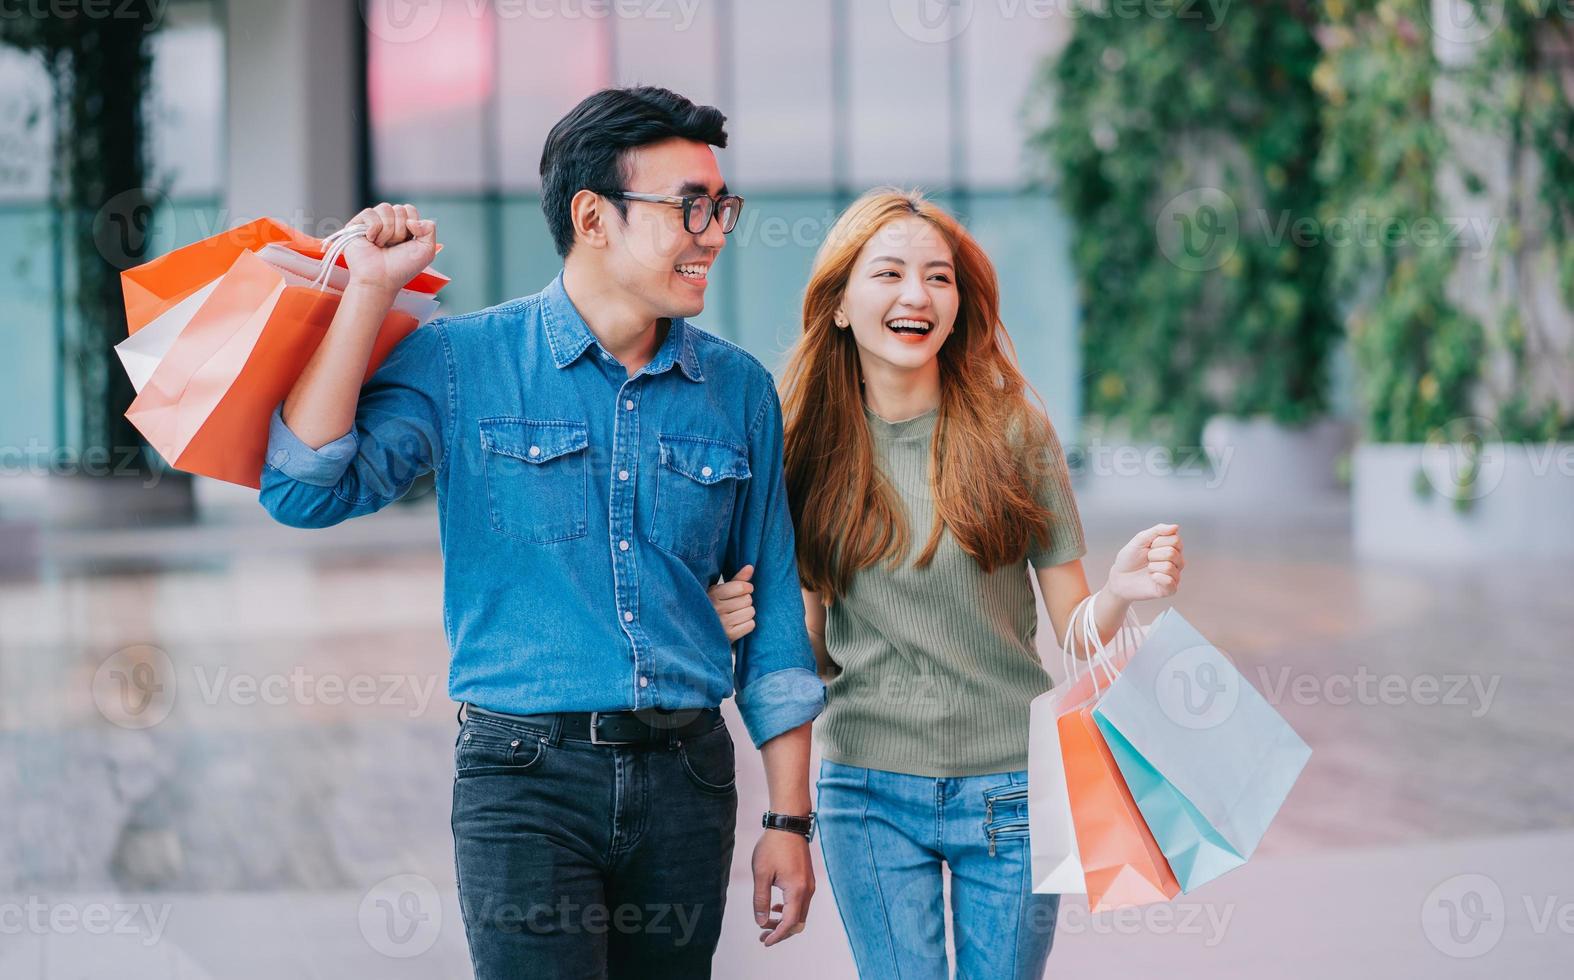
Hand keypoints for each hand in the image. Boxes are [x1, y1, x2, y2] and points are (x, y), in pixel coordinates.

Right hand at [341, 202, 437, 292]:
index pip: (409, 209)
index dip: (412, 225)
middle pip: (399, 209)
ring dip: (388, 230)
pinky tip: (371, 241)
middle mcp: (387, 223)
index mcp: (403, 227)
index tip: (407, 242)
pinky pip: (370, 213)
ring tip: (382, 245)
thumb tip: (411, 220)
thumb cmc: (402, 267)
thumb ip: (429, 229)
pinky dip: (374, 228)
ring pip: (385, 208)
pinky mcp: (356, 224)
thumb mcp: (426, 250)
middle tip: (393, 246)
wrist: (381, 279)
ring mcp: (372, 223)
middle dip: (400, 230)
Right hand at [707, 565, 755, 641]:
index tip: (743, 590)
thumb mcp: (721, 590)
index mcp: (713, 594)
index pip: (740, 587)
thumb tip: (750, 567)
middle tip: (736, 604)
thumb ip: (737, 579)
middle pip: (748, 600)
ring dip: (747, 612)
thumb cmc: (714, 605)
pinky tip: (738, 623)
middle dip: (746, 601)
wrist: (700, 631)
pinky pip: (750, 625)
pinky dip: (747, 624)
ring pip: (750, 612)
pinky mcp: (729, 636)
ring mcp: (722, 623)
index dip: (747, 587)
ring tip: (737, 613)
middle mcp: (716, 609)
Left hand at [752, 828, 813, 945]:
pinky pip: (801, 903)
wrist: (788, 824)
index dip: (777, 936)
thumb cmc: (772, 847)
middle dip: (781, 932)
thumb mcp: (761, 874)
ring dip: (785, 922)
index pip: (789, 923)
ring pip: (800, 914)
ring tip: (766, 922)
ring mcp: (810, 885)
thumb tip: (761, 922)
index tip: (764, 942)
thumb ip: (761, 900)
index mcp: (797, 891)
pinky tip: (776, 907)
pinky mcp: (808, 880)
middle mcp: (807, 890)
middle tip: (762, 935)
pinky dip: (789, 911)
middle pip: (797, 923)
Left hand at [1106, 522, 1183, 601]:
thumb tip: (1176, 526)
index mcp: (1171, 548)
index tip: (1148, 546)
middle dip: (1153, 554)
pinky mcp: (1169, 589)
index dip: (1158, 542)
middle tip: (1147, 559)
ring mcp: (1174, 575)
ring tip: (1148, 569)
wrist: (1119, 577)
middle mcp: (1176, 561)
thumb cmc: (1130, 559)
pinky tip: (1152, 577)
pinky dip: (1157, 578)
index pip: (1175, 540)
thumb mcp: (1140, 539)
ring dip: (1153, 566)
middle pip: (1173, 553)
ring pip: (1170, 567)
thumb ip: (1157, 530)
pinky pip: (1170, 582)